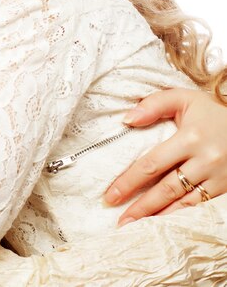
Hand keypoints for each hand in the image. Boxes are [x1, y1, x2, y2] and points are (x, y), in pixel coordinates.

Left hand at [103, 88, 226, 224]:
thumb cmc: (210, 110)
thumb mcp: (183, 98)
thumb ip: (153, 104)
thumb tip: (127, 120)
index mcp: (190, 138)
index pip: (151, 164)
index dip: (129, 182)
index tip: (110, 196)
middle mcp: (205, 160)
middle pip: (165, 188)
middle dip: (140, 207)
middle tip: (119, 220)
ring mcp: (218, 176)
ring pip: (183, 202)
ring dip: (158, 217)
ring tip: (135, 228)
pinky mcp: (226, 187)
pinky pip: (199, 206)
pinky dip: (179, 216)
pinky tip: (162, 223)